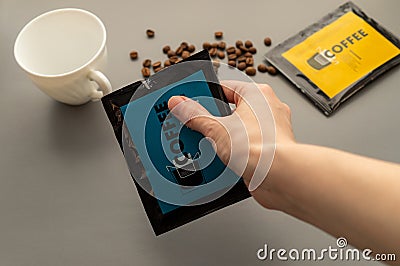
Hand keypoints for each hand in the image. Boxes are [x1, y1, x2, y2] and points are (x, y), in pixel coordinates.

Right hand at [168, 80, 295, 208]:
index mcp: (256, 94)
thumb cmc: (262, 147)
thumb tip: (180, 104)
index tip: (189, 101)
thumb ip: (195, 115)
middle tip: (196, 125)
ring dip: (221, 138)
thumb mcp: (217, 129)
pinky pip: (243, 146)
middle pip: (228, 109)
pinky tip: (221, 158)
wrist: (280, 177)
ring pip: (236, 129)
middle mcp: (266, 109)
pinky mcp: (267, 149)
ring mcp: (269, 130)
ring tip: (207, 144)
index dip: (204, 95)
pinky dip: (231, 152)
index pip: (223, 87)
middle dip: (211, 120)